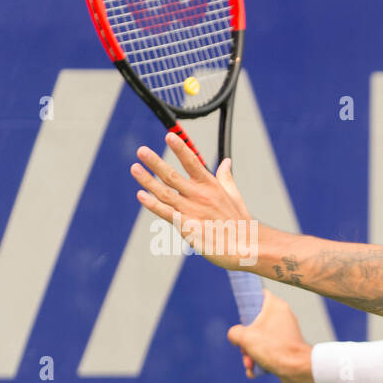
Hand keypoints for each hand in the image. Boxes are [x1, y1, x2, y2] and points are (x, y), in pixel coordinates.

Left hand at [131, 132, 256, 269]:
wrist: (246, 246)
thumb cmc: (240, 222)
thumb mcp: (234, 196)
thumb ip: (226, 177)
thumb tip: (226, 162)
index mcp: (211, 186)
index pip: (193, 162)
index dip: (180, 148)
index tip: (169, 136)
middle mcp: (200, 196)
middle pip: (172, 176)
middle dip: (155, 162)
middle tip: (141, 151)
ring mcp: (192, 210)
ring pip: (164, 192)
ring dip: (148, 180)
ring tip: (135, 168)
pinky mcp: (186, 226)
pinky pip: (166, 213)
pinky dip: (153, 204)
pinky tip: (141, 195)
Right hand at [226, 290, 315, 382]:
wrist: (298, 369)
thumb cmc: (274, 349)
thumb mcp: (244, 338)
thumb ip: (234, 332)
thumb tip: (235, 336)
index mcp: (276, 306)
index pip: (259, 295)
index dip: (247, 303)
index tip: (241, 315)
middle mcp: (283, 316)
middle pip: (255, 322)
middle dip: (245, 339)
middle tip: (244, 348)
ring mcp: (285, 331)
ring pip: (260, 338)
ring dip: (250, 352)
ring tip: (250, 363)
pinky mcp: (287, 345)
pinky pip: (269, 348)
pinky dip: (261, 359)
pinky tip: (255, 369)